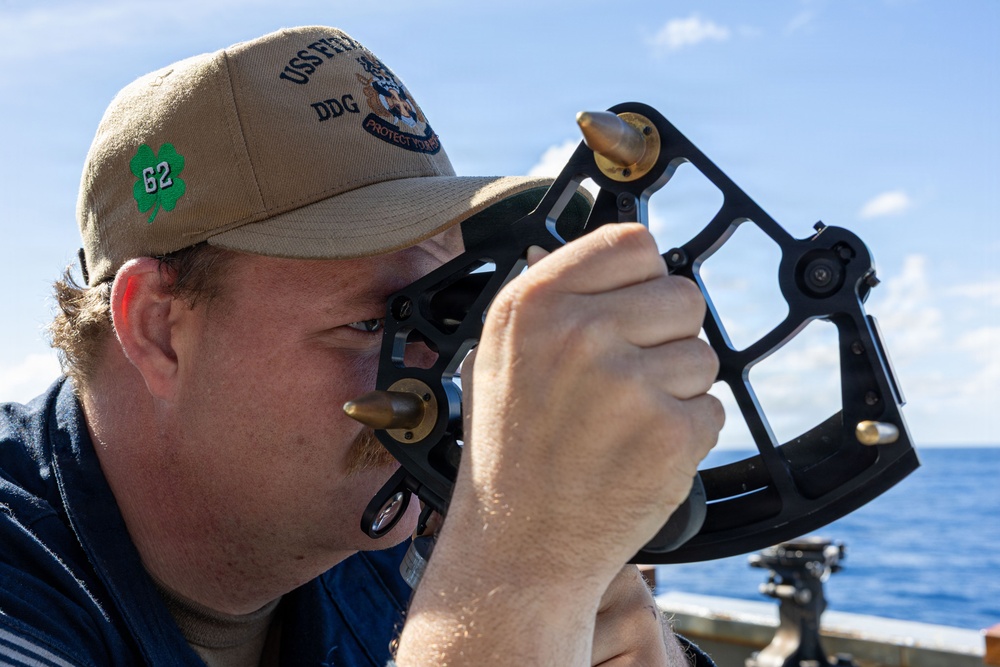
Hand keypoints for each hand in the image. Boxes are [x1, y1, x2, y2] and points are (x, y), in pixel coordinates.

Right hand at [396, 224, 722, 666]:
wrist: (520, 546)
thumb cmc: (511, 452)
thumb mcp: (498, 356)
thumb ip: (552, 297)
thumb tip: (605, 247)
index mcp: (534, 303)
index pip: (634, 243)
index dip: (640, 280)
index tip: (628, 311)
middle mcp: (580, 332)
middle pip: (682, 295)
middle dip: (666, 337)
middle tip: (624, 382)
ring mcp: (628, 383)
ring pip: (703, 353)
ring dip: (677, 388)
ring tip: (623, 424)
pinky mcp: (670, 432)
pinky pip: (711, 408)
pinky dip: (686, 433)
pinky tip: (637, 454)